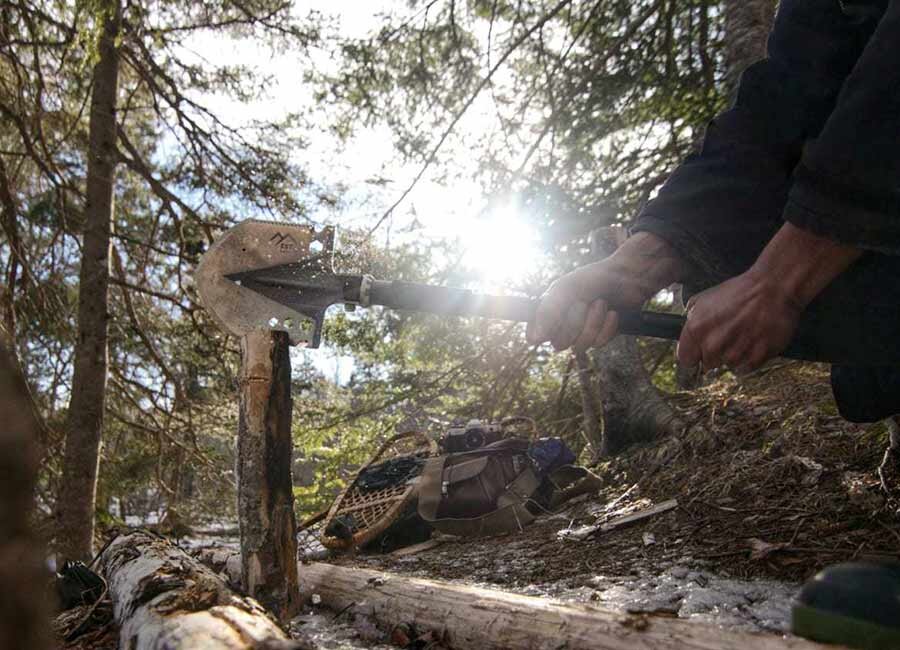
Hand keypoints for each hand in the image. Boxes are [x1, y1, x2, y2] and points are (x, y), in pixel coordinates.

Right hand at [527, 232, 686, 351]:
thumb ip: (548, 312)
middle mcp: (563, 323)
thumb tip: (536, 339)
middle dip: (575, 324)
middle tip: (585, 302)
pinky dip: (607, 327)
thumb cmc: (596, 277)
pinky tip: (613, 313)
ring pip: (580, 346)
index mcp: (550, 309)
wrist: (630, 277)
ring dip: (593, 324)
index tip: (551, 325)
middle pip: (559, 344)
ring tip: (602, 303)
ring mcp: (582, 331)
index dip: (539, 334)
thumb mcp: (567, 289)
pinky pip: (598, 344)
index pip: (533, 335)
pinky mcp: (601, 336)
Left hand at [676, 270, 800, 372]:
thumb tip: (687, 335)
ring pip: (728, 366)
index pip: (685, 359)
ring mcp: (734, 353)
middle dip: (715, 354)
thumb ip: (692, 320)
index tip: (699, 353)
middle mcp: (712, 345)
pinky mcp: (755, 358)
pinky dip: (750, 359)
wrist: (772, 287)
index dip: (693, 356)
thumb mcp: (705, 298)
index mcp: (696, 329)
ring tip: (744, 336)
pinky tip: (754, 342)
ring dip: (734, 356)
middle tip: (728, 338)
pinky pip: (747, 368)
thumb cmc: (740, 291)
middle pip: (708, 365)